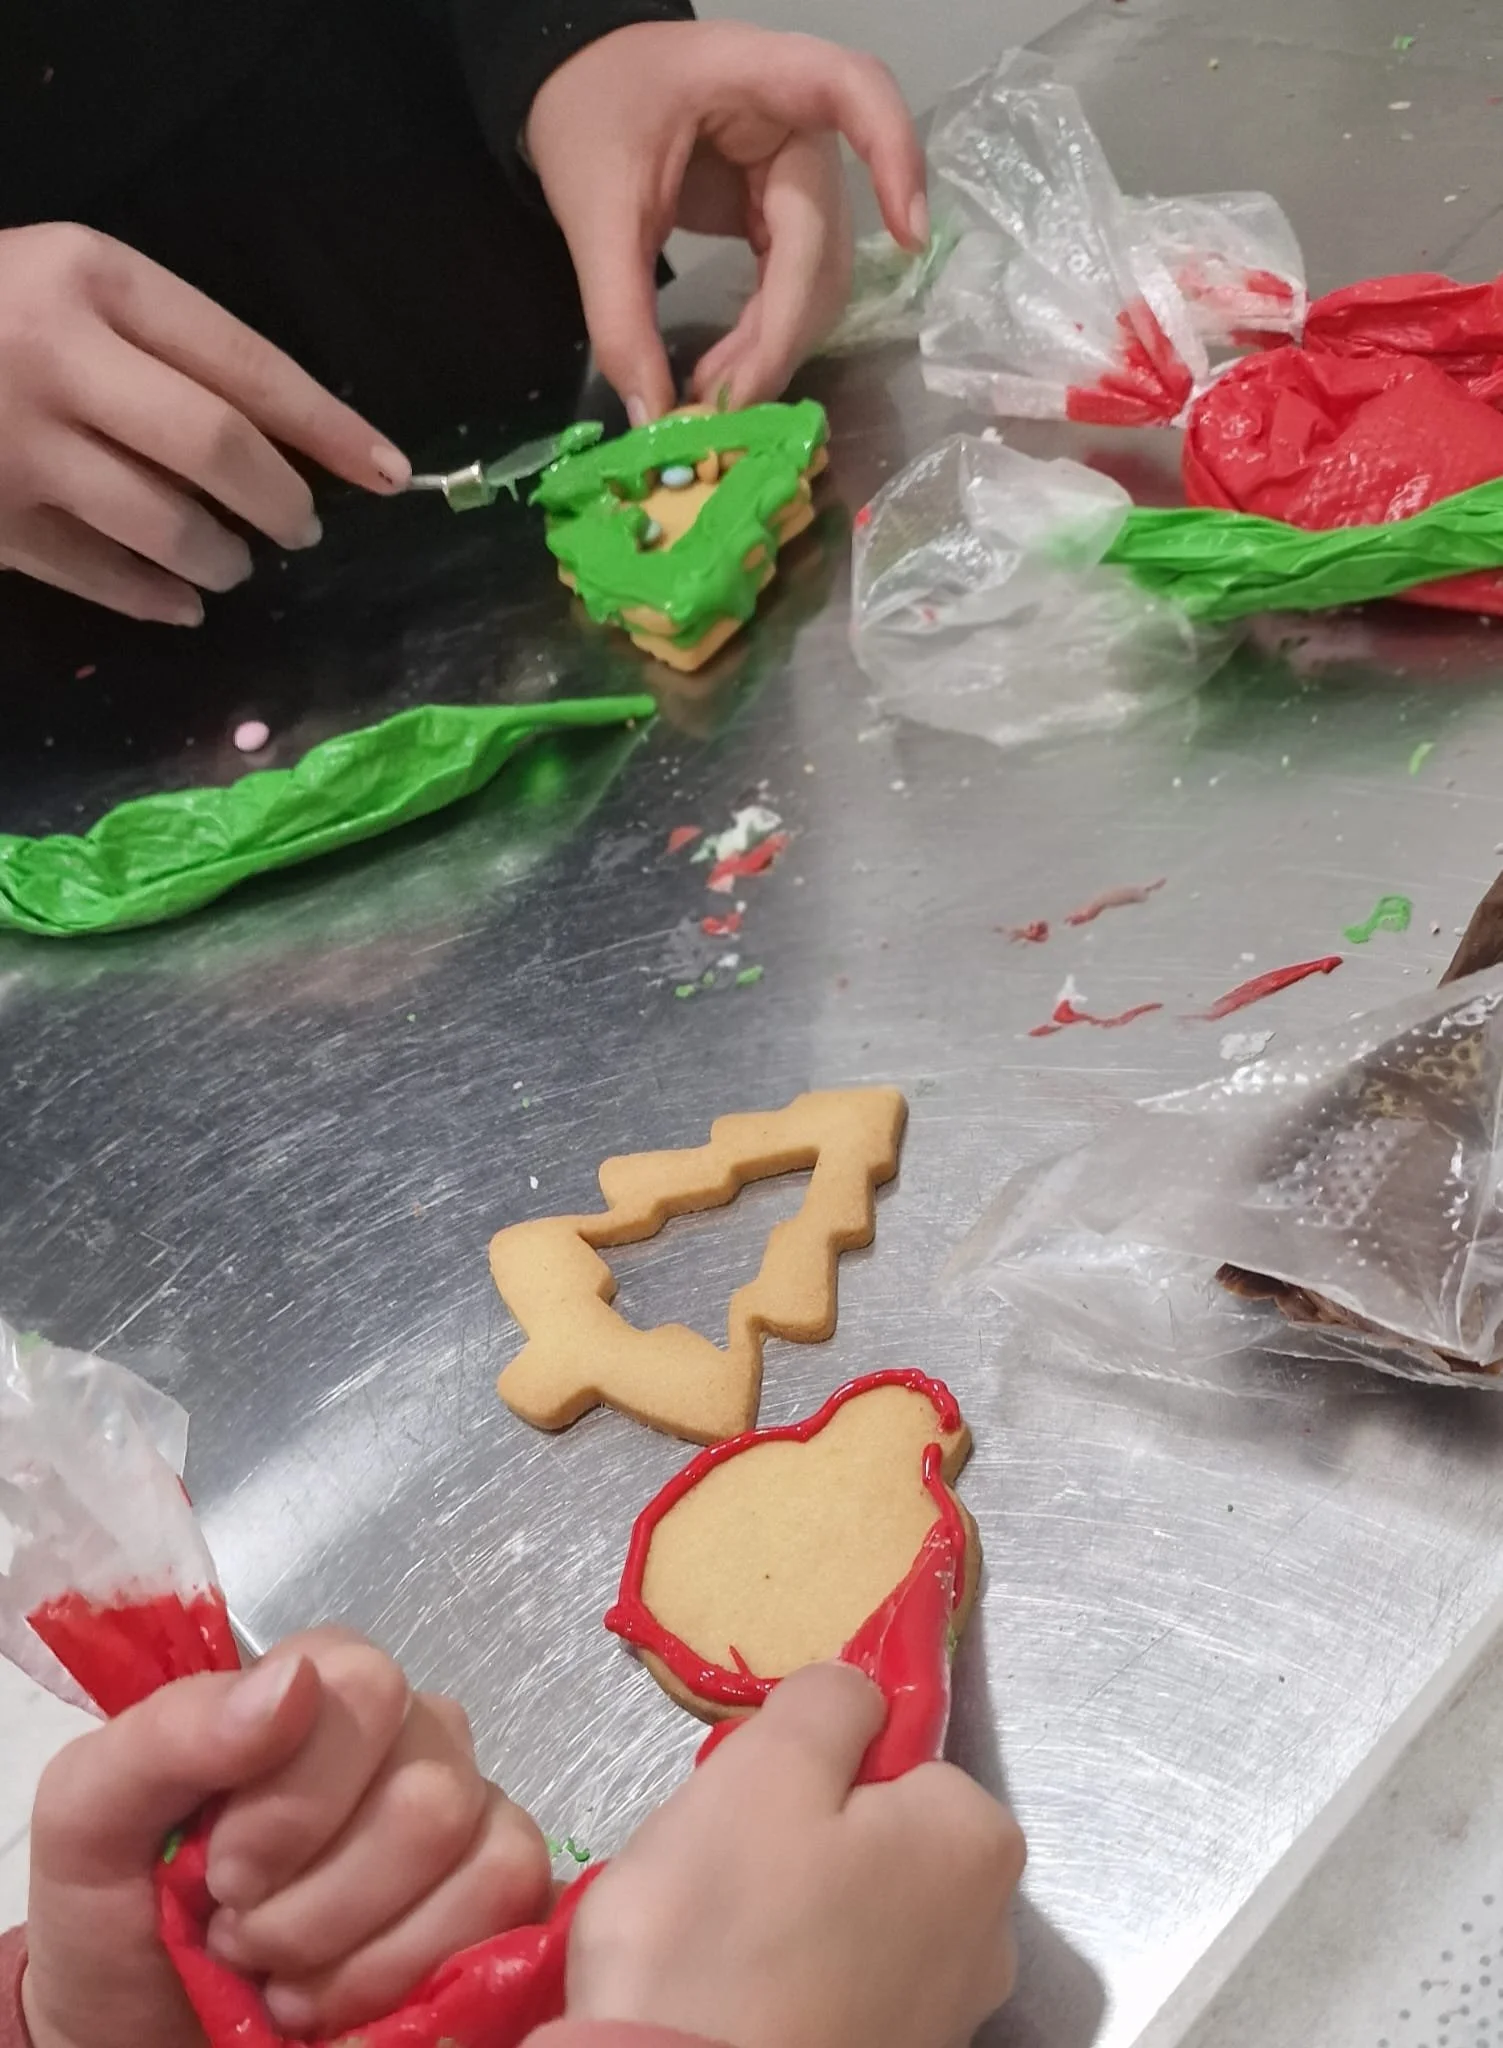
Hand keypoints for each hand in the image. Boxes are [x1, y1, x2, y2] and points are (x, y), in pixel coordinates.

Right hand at [0, 224, 411, 624]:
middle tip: (302, 529)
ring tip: (233, 565)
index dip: (330, 426)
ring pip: (165, 524)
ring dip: (221, 559)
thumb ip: (160, 349)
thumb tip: (284, 442)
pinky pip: (101, 578)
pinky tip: (181, 605)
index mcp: (92, 277)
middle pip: (217, 447)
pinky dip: (156, 601)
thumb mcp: (67, 288)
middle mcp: (57, 357)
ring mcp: (17, 447)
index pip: (245, 362)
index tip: (391, 471)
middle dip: (281, 500)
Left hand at [22, 1628, 551, 2047]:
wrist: (138, 2029)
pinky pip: (507, 1915)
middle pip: (426, 1796)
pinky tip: (339, 2004)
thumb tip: (294, 1683)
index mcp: (321, 1684)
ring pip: (478, 1863)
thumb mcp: (90, 1816)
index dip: (295, 1801)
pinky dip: (407, 1980)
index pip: (366, 1689)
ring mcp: (470, 1810)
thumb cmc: (117, 1914)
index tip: (222, 1875)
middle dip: (317, 1905)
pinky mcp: (500, 1895)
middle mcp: (412, 1731)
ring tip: (282, 1978)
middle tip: (242, 1936)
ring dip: (357, 1954)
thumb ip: (172, 1735)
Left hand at [526, 22, 925, 418]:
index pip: (854, 90)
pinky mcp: (784, 214)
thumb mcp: (593, 209)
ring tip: (715, 399)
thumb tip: (652, 420)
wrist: (576, 90)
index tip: (908, 236)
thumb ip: (619, 314)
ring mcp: (797, 174)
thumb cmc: (590, 112)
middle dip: (781, 333)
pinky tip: (725, 376)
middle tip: (728, 407)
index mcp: (758, 76)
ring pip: (818, 278)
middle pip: (824, 238)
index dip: (893, 154)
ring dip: (775, 348)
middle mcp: (798, 124)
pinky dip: (765, 339)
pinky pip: (794, 287)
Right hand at [564, 1663, 1024, 2047]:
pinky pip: (833, 1993)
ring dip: (791, 1920)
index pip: (899, 1756)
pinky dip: (787, 1991)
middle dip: (804, 1843)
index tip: (756, 1801)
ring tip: (717, 1947)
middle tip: (726, 1870)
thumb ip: (829, 1701)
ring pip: (852, 1919)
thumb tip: (857, 1693)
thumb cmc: (728, 1929)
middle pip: (880, 1840)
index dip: (818, 1767)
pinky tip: (733, 2005)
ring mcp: (946, 2022)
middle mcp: (989, 1937)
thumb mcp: (768, 1764)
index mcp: (976, 1842)